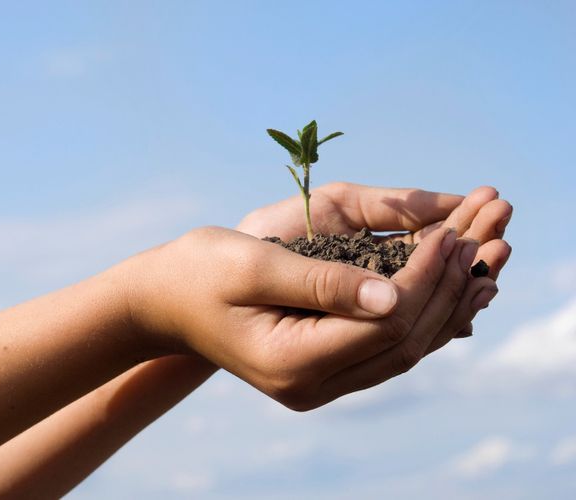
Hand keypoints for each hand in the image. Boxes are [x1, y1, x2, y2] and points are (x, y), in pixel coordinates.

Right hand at [121, 184, 511, 410]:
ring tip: (480, 260)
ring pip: (403, 352)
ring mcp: (317, 386)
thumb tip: (391, 292)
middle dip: (447, 288)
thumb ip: (320, 280)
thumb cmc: (199, 272)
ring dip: (443, 305)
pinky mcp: (321, 373)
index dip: (425, 275)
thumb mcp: (253, 264)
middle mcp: (310, 386)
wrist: (164, 303)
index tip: (450, 230)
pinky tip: (445, 287)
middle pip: (404, 342)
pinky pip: (386, 350)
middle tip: (481, 238)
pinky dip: (420, 317)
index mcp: (290, 361)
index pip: (384, 320)